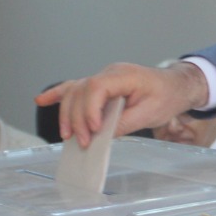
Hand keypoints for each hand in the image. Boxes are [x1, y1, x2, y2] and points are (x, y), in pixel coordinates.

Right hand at [36, 62, 209, 148]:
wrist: (175, 86)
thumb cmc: (167, 97)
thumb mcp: (150, 113)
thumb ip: (125, 123)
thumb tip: (102, 135)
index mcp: (124, 75)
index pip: (97, 87)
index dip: (90, 109)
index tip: (93, 130)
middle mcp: (109, 73)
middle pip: (81, 91)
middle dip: (78, 119)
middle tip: (83, 143)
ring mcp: (102, 78)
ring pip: (74, 92)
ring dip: (67, 114)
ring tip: (67, 136)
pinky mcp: (99, 86)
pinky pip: (75, 88)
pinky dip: (58, 94)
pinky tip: (41, 100)